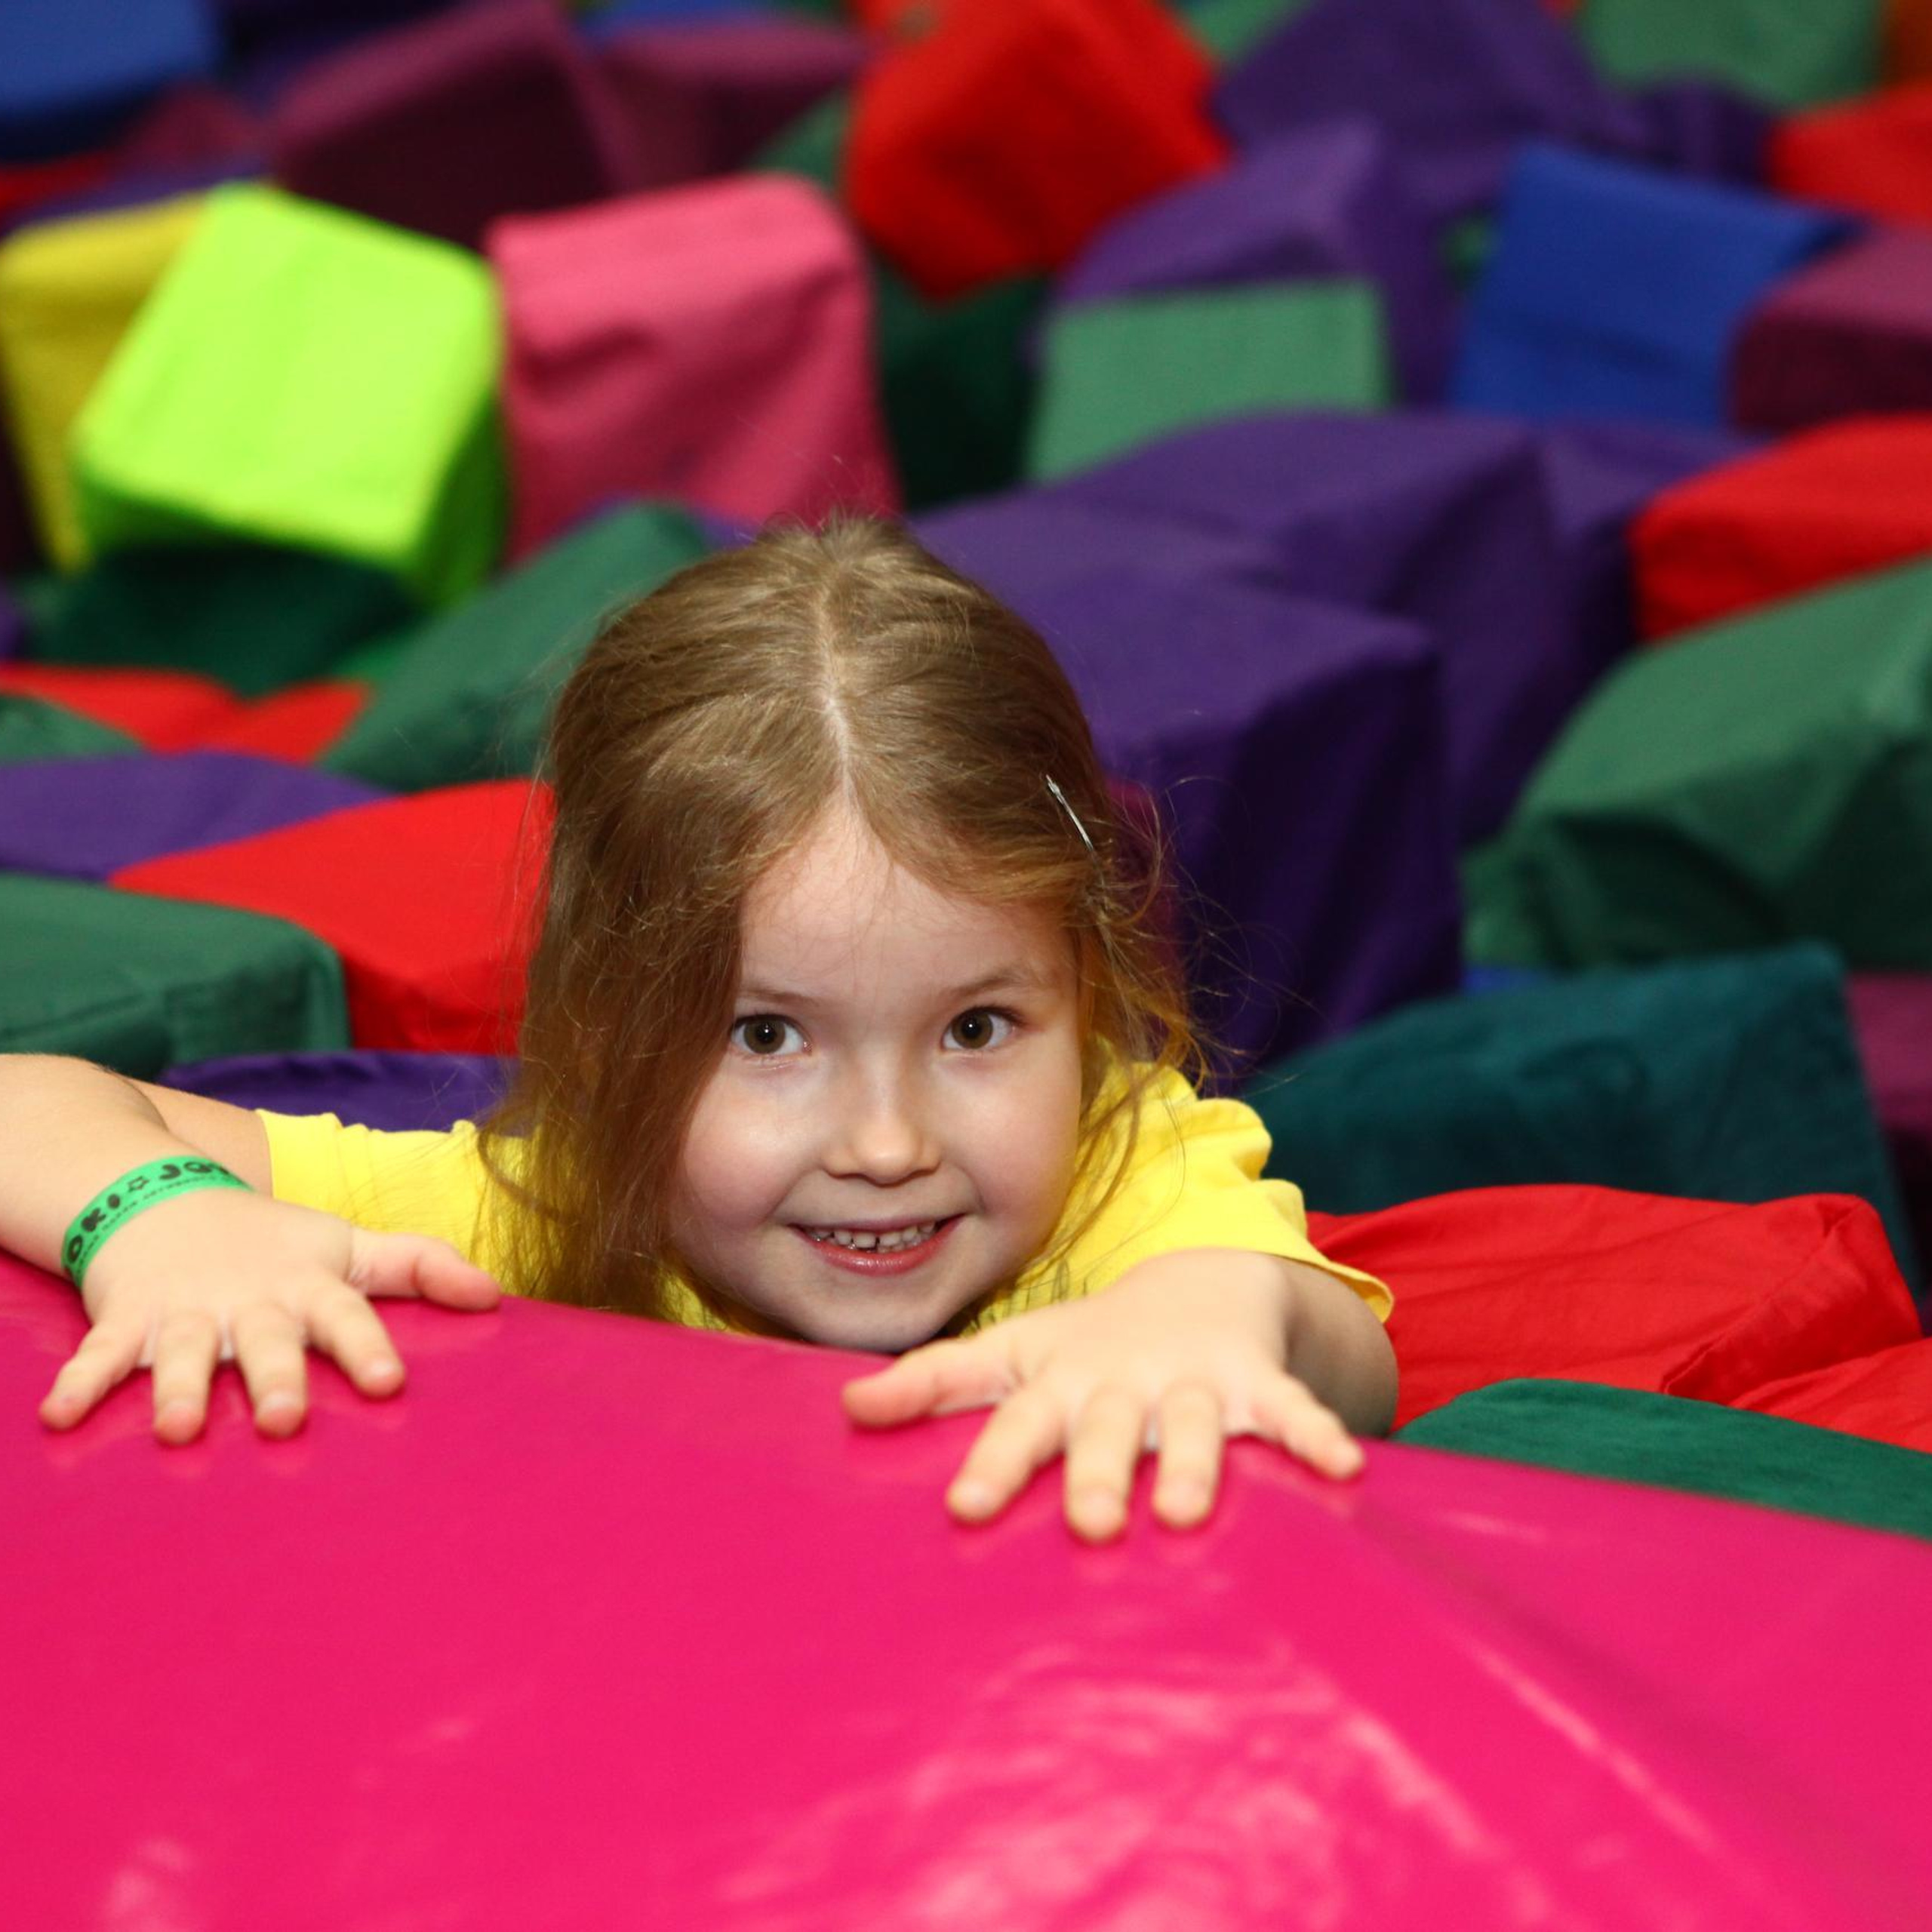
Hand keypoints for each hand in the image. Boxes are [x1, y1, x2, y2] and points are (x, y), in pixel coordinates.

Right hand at [40, 1188, 500, 1443]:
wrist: (166, 1197)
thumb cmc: (273, 1241)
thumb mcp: (347, 1247)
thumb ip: (419, 1266)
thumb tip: (497, 1294)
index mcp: (307, 1287)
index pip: (347, 1314)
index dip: (367, 1347)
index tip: (389, 1384)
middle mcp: (249, 1303)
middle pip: (266, 1343)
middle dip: (274, 1379)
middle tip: (284, 1419)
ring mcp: (185, 1312)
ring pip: (184, 1353)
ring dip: (179, 1388)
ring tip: (179, 1429)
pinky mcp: (126, 1320)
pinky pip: (99, 1356)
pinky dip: (79, 1385)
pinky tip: (59, 1418)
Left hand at [842, 1250, 1363, 1541]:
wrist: (1198, 1284)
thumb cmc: (1086, 1346)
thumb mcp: (1012, 1355)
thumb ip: (933, 1382)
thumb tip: (845, 1405)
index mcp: (1060, 1383)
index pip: (1019, 1424)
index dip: (994, 1462)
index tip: (967, 1507)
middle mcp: (1123, 1383)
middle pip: (1107, 1430)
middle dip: (1099, 1471)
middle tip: (1089, 1521)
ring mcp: (1193, 1382)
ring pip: (1196, 1424)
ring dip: (1195, 1462)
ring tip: (1190, 1509)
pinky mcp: (1256, 1383)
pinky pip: (1289, 1412)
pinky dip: (1316, 1435)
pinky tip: (1344, 1468)